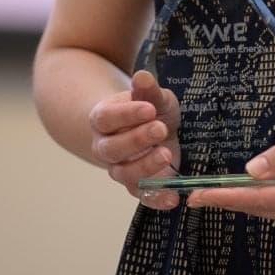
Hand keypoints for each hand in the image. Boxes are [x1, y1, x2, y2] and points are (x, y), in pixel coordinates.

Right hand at [88, 69, 180, 209]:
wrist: (150, 128)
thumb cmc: (150, 109)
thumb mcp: (153, 97)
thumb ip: (148, 90)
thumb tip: (142, 76)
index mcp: (103, 120)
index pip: (107, 118)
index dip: (126, 114)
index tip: (149, 109)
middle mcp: (105, 147)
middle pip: (112, 149)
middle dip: (137, 140)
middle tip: (161, 129)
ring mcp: (119, 168)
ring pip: (123, 174)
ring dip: (145, 167)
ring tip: (167, 155)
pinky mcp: (136, 185)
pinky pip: (141, 195)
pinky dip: (156, 198)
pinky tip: (172, 198)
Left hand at [187, 113, 274, 223]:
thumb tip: (251, 172)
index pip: (259, 199)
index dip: (226, 197)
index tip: (199, 196)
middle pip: (261, 208)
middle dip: (228, 201)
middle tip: (195, 195)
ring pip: (270, 208)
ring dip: (242, 200)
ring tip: (212, 193)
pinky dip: (260, 198)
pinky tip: (244, 190)